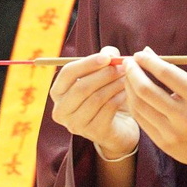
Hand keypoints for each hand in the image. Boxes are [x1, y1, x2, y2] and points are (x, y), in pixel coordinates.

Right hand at [50, 47, 138, 161]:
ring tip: (128, 78)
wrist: (119, 126)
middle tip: (123, 67)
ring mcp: (76, 124)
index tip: (107, 58)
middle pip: (81, 87)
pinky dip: (120, 97)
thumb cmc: (106, 95)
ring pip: (96, 98)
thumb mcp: (102, 74)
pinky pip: (108, 109)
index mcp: (58, 93)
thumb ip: (104, 59)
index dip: (87, 63)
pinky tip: (128, 92)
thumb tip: (110, 54)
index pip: (67, 73)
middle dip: (104, 74)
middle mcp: (62, 111)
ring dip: (115, 85)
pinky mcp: (94, 132)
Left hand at [125, 49, 186, 172]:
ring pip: (139, 106)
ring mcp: (173, 133)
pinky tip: (133, 94)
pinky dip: (134, 104)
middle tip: (129, 63)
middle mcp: (185, 116)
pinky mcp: (164, 144)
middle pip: (147, 90)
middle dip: (133, 72)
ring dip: (129, 87)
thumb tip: (148, 53)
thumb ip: (175, 73)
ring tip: (128, 77)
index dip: (149, 61)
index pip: (167, 74)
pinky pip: (141, 120)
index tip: (139, 54)